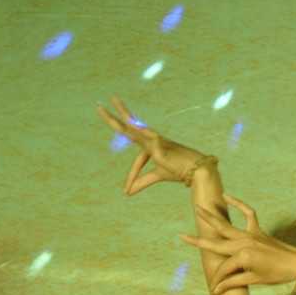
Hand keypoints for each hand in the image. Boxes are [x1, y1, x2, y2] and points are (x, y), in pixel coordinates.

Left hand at [96, 95, 215, 193]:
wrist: (197, 169)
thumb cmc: (179, 169)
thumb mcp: (158, 175)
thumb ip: (142, 181)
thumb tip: (127, 192)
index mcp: (150, 147)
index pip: (138, 160)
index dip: (132, 177)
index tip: (127, 191)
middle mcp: (151, 140)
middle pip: (128, 128)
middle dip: (113, 118)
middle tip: (98, 107)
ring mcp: (156, 141)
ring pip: (135, 127)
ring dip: (124, 114)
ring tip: (113, 102)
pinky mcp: (161, 145)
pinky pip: (150, 140)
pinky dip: (142, 132)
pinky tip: (133, 124)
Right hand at [178, 196, 295, 291]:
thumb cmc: (277, 274)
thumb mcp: (254, 280)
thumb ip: (233, 282)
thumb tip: (216, 290)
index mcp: (242, 256)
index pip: (223, 268)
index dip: (218, 280)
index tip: (215, 289)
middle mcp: (243, 242)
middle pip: (216, 242)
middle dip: (198, 240)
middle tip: (182, 235)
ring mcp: (250, 233)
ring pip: (226, 224)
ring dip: (211, 216)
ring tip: (199, 208)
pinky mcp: (258, 229)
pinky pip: (247, 213)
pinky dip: (238, 204)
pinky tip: (227, 197)